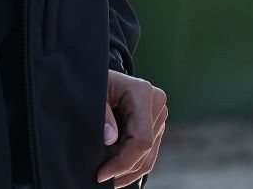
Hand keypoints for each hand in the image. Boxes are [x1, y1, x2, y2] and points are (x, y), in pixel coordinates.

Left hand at [95, 69, 166, 186]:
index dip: (123, 162)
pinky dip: (132, 165)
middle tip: (99, 176)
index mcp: (143, 93)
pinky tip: (115, 172)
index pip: (141, 140)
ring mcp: (158, 114)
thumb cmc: (96, 83)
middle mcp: (157, 103)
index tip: (101, 174)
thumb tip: (110, 139)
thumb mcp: (94, 95)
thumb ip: (103, 115)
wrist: (101, 76)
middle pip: (145, 151)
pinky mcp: (156, 124)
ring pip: (148, 156)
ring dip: (127, 171)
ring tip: (106, 175)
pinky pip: (148, 153)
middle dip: (122, 169)